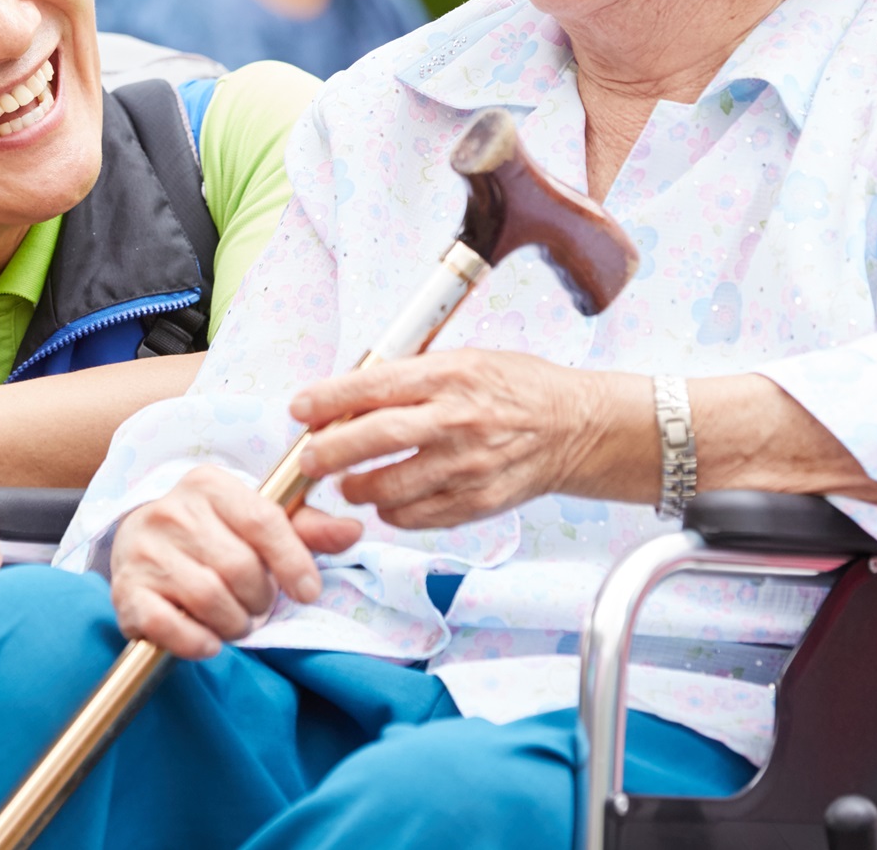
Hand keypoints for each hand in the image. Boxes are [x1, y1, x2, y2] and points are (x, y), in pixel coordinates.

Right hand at [108, 466, 362, 659]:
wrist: (140, 544)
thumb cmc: (212, 534)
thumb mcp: (255, 521)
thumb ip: (305, 528)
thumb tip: (353, 530)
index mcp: (209, 484)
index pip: (263, 520)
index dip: (293, 562)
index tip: (309, 592)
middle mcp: (172, 511)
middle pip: (239, 567)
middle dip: (260, 599)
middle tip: (258, 606)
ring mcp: (145, 550)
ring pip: (209, 598)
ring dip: (234, 624)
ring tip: (235, 621)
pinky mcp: (126, 590)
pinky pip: (168, 625)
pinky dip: (196, 642)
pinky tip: (209, 641)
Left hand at [289, 349, 635, 527]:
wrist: (576, 427)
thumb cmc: (515, 388)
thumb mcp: (464, 360)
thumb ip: (410, 377)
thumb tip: (348, 395)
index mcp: (449, 375)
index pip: (373, 386)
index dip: (328, 399)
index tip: (300, 409)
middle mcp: (456, 420)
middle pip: (375, 439)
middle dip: (330, 451)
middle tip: (310, 460)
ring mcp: (468, 465)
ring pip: (391, 487)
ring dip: (358, 489)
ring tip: (348, 483)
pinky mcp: (479, 501)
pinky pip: (418, 516)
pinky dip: (393, 513)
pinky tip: (387, 501)